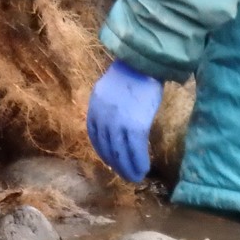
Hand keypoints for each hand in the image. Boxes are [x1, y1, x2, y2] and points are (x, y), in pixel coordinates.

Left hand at [87, 61, 162, 182]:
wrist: (144, 62)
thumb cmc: (133, 71)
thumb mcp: (111, 88)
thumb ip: (110, 105)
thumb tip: (117, 123)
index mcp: (95, 105)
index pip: (95, 135)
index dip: (103, 150)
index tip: (110, 160)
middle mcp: (102, 116)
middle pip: (106, 147)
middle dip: (115, 164)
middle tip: (124, 175)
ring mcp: (117, 122)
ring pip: (120, 152)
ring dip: (127, 168)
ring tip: (134, 177)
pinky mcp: (135, 126)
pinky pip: (135, 150)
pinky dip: (138, 162)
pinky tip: (143, 169)